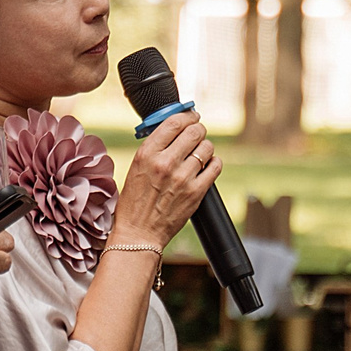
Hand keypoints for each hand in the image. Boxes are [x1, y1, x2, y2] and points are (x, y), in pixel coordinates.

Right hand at [111, 111, 220, 250]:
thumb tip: (174, 128)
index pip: (174, 122)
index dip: (187, 116)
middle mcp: (165, 163)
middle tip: (197, 134)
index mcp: (147, 154)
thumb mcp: (136, 168)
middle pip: (194, 132)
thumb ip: (154, 147)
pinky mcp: (196, 192)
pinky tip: (206, 166)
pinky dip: (214, 163)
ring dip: (205, 148)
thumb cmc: (135, 202)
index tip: (191, 117)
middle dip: (198, 130)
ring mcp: (182, 178)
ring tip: (199, 154)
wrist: (139, 233)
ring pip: (207, 147)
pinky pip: (215, 166)